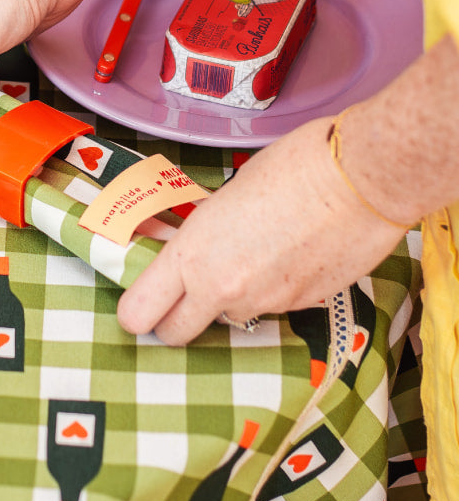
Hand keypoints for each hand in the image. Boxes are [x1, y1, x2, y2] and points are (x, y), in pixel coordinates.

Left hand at [116, 116, 411, 343]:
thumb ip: (201, 231)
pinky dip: (273, 288)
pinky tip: (288, 253)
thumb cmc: (292, 167)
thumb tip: (186, 243)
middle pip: (176, 333)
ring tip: (252, 253)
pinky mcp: (305, 307)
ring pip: (231, 317)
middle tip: (183, 294)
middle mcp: (224, 289)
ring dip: (232, 297)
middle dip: (174, 319)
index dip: (136, 311)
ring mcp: (266, 303)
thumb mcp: (224, 195)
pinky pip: (273, 306)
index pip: (141, 310)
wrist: (363, 179)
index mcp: (193, 255)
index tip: (139, 304)